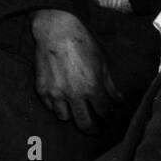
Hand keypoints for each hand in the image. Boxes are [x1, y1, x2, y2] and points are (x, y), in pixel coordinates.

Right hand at [31, 10, 121, 131]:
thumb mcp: (103, 62)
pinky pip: (51, 107)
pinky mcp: (42, 90)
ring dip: (73, 116)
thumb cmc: (83, 44)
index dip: (108, 118)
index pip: (104, 113)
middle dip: (93, 129)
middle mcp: (74, 95)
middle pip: (85, 124)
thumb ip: (110, 85)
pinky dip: (58, 106)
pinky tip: (63, 100)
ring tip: (78, 111)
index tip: (109, 119)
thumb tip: (118, 101)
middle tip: (96, 129)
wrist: (56, 31)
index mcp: (92, 88)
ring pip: (65, 118)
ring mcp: (56, 94)